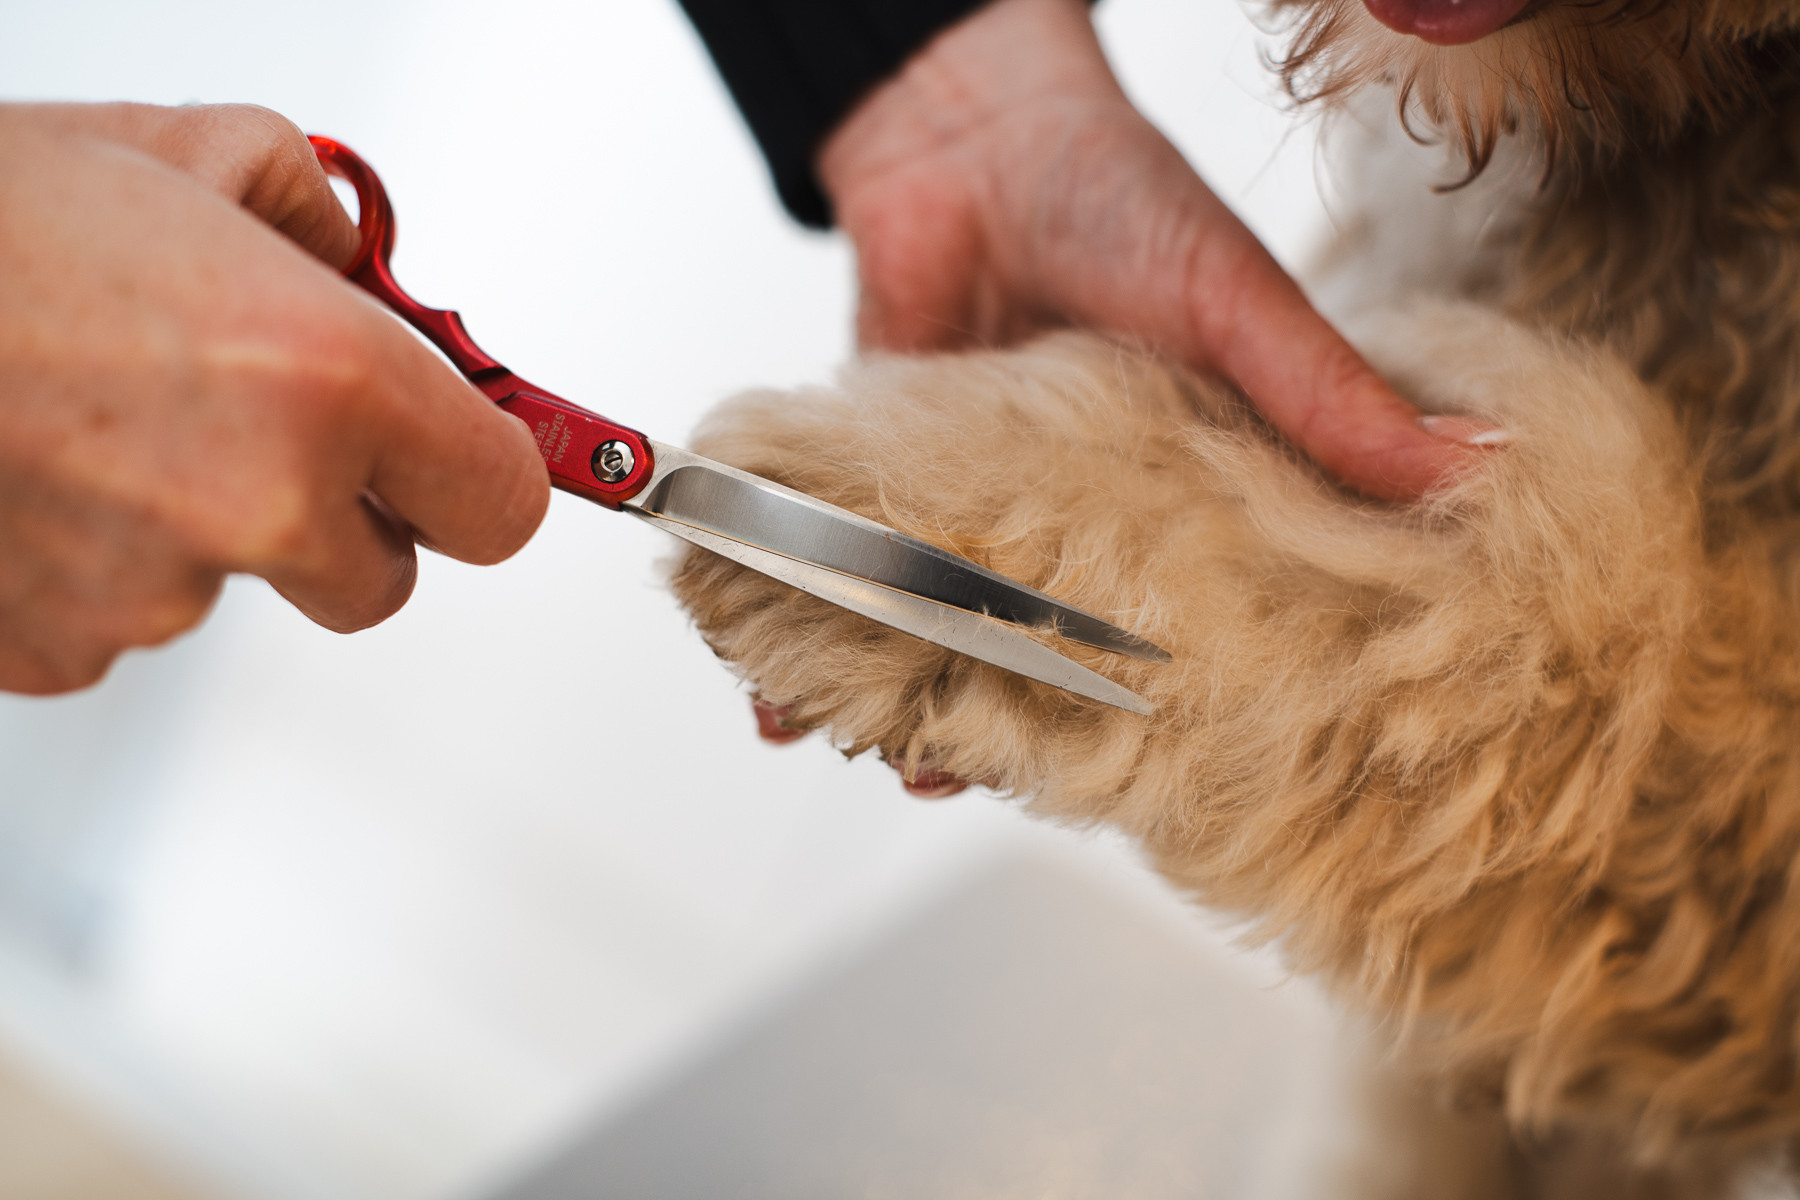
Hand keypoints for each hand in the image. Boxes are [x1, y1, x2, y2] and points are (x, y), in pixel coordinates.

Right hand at [0, 103, 548, 693]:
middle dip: (344, 517)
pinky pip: (119, 627)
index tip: (467, 465)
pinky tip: (39, 475)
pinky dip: (97, 565)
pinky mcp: (54, 650)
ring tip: (98, 419)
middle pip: (381, 579)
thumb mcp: (186, 151)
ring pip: (235, 592)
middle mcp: (256, 503)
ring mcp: (150, 593)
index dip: (480, 480)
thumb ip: (316, 217)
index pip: (502, 505)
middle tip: (260, 429)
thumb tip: (368, 268)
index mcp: (322, 382)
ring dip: (198, 528)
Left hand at [751, 0, 1501, 772]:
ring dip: (905, 698)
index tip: (1152, 786)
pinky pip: (841, 568)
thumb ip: (1329, 395)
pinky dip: (805, 626)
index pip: (1171, 630)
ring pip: (935, 631)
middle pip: (1040, 652)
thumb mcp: (1237, 302)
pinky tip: (775, 696)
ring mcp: (969, 498)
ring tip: (892, 762)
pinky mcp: (882, 468)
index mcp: (1172, 496)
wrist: (971, 120)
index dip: (1158, 712)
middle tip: (994, 786)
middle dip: (1015, 728)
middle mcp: (1066, 515)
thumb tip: (1473, 470)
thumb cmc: (1116, 195)